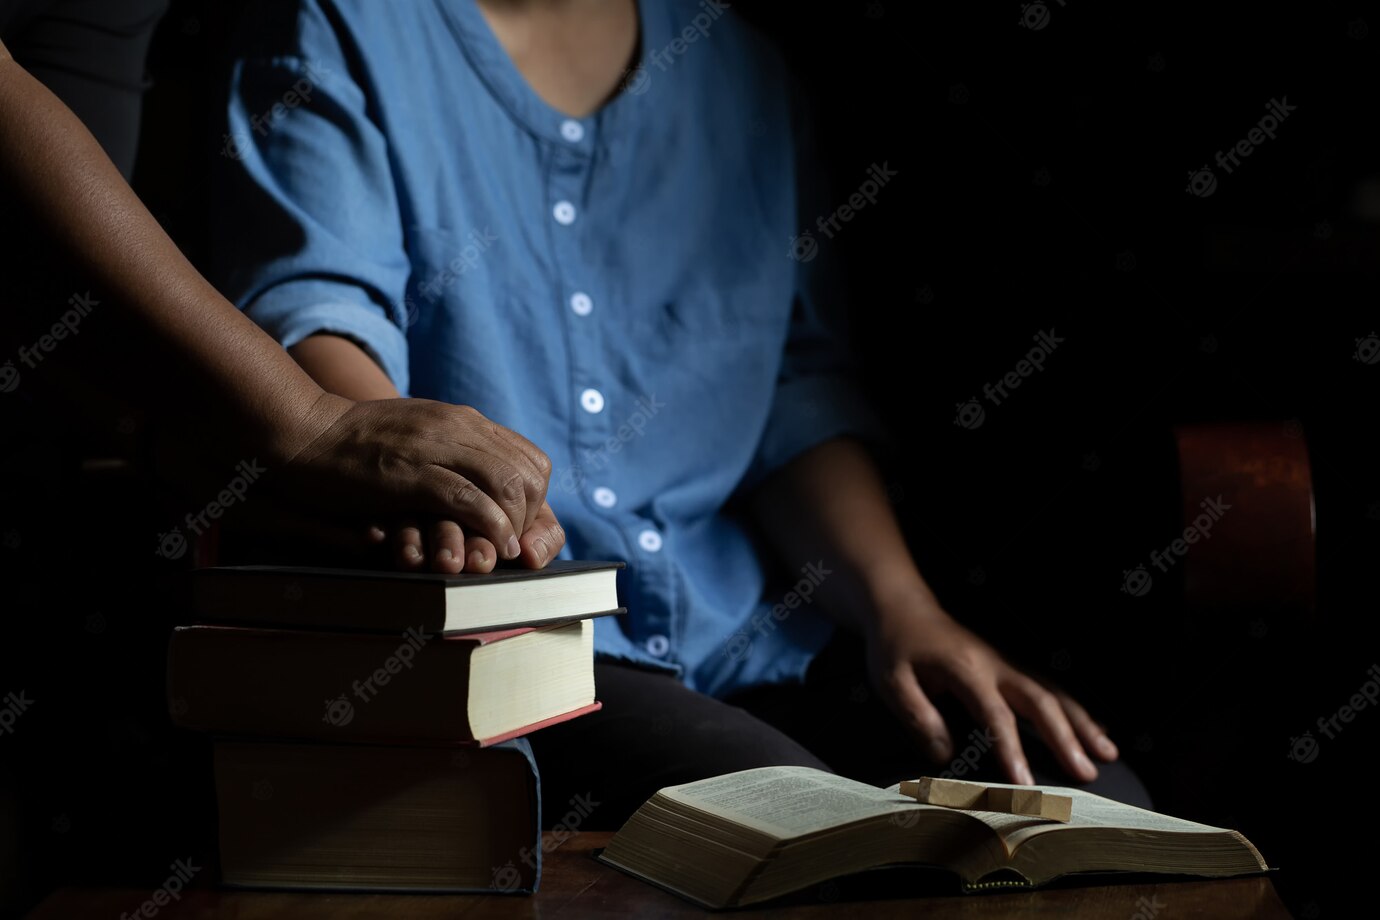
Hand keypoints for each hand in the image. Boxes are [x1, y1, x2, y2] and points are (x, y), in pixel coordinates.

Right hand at [273, 393, 563, 569]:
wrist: (301, 433)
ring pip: (507, 484)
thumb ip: (453, 454)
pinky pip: (469, 500)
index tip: (517, 527)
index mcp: (462, 420)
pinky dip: (489, 527)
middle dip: (530, 516)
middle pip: (529, 473)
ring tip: (504, 553)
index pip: (530, 459)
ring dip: (514, 524)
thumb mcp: (418, 437)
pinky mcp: (410, 473)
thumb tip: (486, 489)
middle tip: (512, 545)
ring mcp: (435, 448)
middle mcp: (457, 427)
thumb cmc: (355, 445)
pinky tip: (491, 548)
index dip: (535, 499)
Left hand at [864, 601, 1117, 784]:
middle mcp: (995, 666)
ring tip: (1108, 752)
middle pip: (1039, 702)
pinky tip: (1095, 728)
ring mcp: (1006, 664)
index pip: (995, 716)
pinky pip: (1049, 687)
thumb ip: (919, 718)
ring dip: (1082, 723)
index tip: (1026, 784)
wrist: (905, 608)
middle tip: (1086, 772)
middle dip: (1065, 738)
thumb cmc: (897, 646)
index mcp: (966, 671)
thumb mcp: (892, 682)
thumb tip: (947, 757)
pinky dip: (1075, 708)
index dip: (1012, 751)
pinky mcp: (1010, 666)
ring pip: (1053, 693)